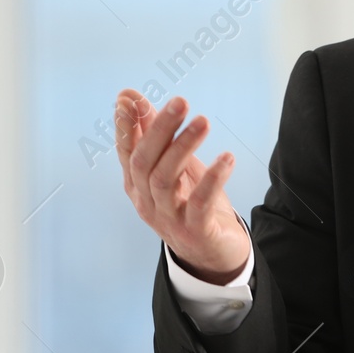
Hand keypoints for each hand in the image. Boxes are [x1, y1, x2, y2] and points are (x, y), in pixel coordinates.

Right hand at [115, 88, 249, 283]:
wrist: (212, 255)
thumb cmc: (191, 204)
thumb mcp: (174, 166)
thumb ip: (155, 135)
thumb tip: (129, 97)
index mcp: (137, 185)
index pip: (127, 152)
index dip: (126, 126)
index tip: (128, 99)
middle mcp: (147, 201)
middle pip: (145, 162)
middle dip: (159, 129)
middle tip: (180, 101)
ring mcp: (168, 218)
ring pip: (166, 179)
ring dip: (184, 147)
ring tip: (203, 121)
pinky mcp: (195, 231)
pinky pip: (200, 203)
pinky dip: (213, 179)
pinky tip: (227, 158)